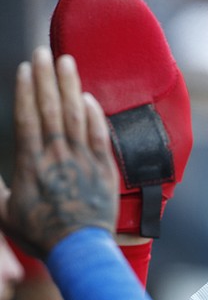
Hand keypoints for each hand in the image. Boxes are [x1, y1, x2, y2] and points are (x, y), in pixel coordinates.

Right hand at [0, 47, 118, 256]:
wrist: (79, 249)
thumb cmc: (41, 234)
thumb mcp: (5, 213)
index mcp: (30, 164)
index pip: (27, 117)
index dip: (26, 91)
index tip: (25, 69)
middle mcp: (56, 156)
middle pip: (50, 108)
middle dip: (46, 77)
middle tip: (44, 51)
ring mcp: (83, 160)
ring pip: (76, 115)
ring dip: (70, 86)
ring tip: (67, 61)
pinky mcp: (105, 169)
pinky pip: (100, 135)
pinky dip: (95, 114)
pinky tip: (89, 96)